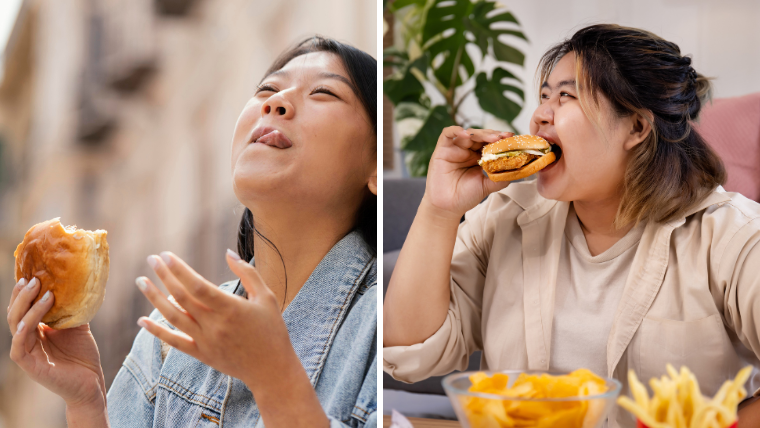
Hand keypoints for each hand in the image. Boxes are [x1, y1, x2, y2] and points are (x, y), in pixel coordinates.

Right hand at [6, 278, 106, 410]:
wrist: (90, 381)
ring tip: (41, 290)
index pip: (24, 307)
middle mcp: (27, 338)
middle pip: (16, 312)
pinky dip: (24, 329)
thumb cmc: (82, 354)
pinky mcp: (28, 364)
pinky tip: (31, 318)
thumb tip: (76, 284)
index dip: (25, 291)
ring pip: (17, 324)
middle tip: (33, 278)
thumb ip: (72, 308)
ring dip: (27, 306)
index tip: (32, 272)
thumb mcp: (77, 325)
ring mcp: (26, 351)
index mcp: (35, 329)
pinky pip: (19, 344)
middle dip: (22, 294)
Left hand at [135, 250, 298, 388]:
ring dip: (154, 298)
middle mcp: (215, 324)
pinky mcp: (202, 354)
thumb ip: (248, 273)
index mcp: (231, 308)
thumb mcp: (266, 297)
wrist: (271, 368)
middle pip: (181, 297)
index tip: (166, 255)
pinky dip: (157, 331)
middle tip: (152, 259)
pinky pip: (174, 341)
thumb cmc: (272, 329)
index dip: (179, 269)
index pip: (197, 285)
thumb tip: (227, 252)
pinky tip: (141, 321)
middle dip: (164, 276)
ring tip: (141, 281)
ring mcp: (205, 341)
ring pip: (173, 316)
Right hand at [424, 126, 512, 218]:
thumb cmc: (465, 197)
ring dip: (480, 133)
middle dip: (492, 135)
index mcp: (477, 157)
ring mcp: (454, 149)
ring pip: (467, 133)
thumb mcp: (487, 186)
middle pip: (480, 136)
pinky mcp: (442, 149)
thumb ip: (501, 177)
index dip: (500, 139)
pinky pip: (447, 134)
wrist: (447, 207)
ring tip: (491, 137)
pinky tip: (465, 134)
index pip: (489, 143)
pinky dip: (456, 130)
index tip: (511, 138)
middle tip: (502, 137)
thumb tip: (518, 170)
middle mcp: (466, 151)